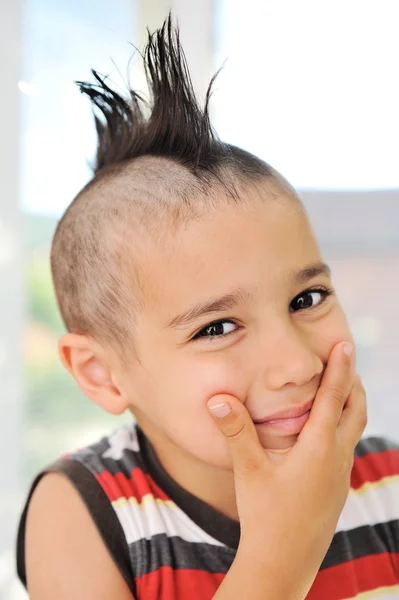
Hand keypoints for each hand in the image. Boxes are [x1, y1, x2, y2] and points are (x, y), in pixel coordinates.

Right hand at [208, 341, 366, 596]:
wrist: (285, 563)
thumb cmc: (265, 518)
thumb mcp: (248, 472)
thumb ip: (235, 432)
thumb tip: (218, 399)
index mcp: (317, 449)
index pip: (332, 398)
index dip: (340, 369)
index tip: (345, 344)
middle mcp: (336, 459)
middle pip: (355, 410)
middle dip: (353, 382)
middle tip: (346, 359)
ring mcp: (340, 476)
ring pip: (354, 429)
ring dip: (352, 404)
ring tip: (343, 388)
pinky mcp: (338, 488)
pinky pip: (347, 446)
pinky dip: (344, 426)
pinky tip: (328, 431)